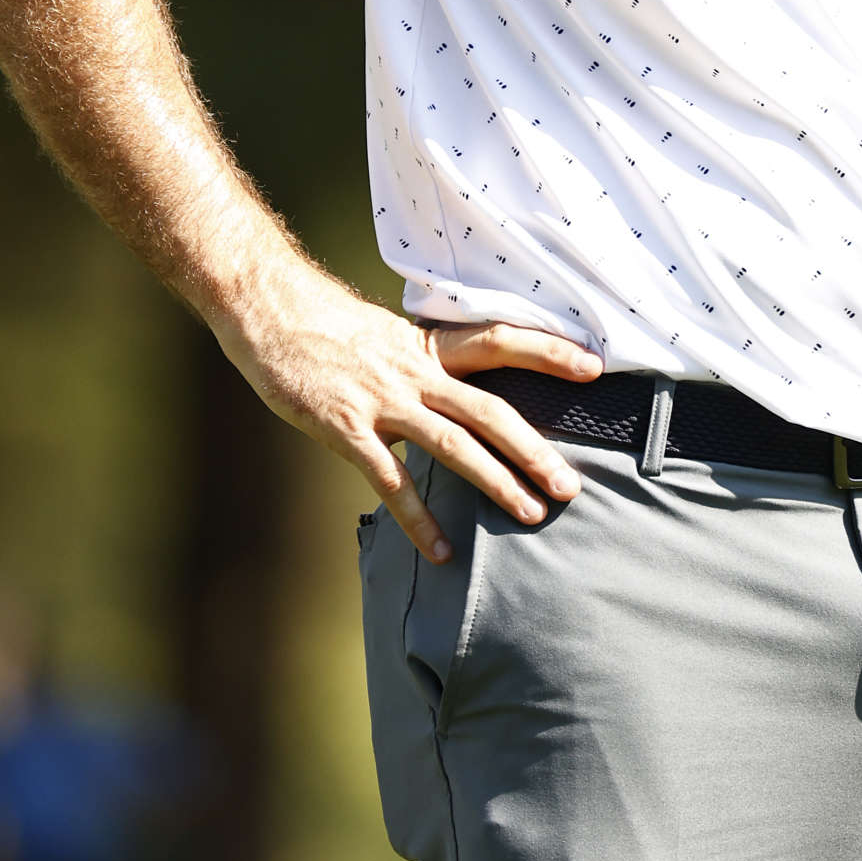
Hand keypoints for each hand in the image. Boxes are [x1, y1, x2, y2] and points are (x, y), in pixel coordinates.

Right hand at [216, 264, 602, 559]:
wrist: (268, 309)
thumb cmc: (323, 322)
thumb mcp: (383, 333)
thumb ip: (419, 360)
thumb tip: (450, 384)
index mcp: (425, 345)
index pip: (500, 341)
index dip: (548, 353)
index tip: (593, 368)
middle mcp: (414, 372)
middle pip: (490, 409)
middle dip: (534, 449)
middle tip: (571, 485)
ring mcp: (382, 401)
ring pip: (454, 445)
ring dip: (496, 482)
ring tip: (531, 514)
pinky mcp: (347, 429)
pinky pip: (391, 482)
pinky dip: (420, 520)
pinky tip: (443, 551)